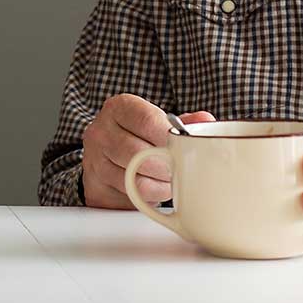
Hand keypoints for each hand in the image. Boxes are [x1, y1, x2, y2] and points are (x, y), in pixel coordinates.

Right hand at [80, 94, 215, 208]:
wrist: (105, 157)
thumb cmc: (138, 136)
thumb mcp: (158, 122)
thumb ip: (184, 122)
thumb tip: (207, 122)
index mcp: (118, 107)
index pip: (146, 120)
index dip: (169, 137)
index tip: (184, 147)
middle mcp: (101, 131)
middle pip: (140, 151)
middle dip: (168, 164)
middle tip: (182, 167)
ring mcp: (95, 159)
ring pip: (135, 176)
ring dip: (162, 182)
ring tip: (173, 179)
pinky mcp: (96, 184)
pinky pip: (130, 193)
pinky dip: (151, 195)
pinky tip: (158, 188)